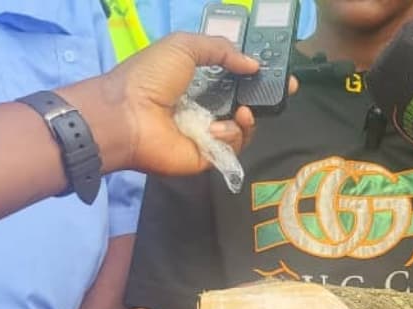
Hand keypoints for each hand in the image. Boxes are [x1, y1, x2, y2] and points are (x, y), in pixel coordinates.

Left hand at [66, 33, 297, 176]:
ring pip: (243, 129)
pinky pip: (232, 147)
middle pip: (244, 105)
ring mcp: (206, 134)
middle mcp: (204, 108)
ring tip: (243, 112)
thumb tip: (252, 63)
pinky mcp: (206, 157)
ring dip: (248, 119)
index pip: (235, 79)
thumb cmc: (150, 77)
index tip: (280, 73)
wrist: (128, 115)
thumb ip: (220, 49)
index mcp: (197, 81)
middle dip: (266, 99)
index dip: (257, 76)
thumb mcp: (185, 47)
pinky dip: (232, 136)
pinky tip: (220, 127)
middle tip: (285, 91)